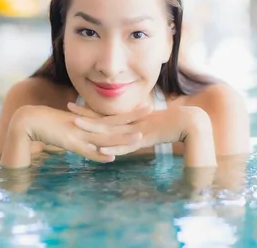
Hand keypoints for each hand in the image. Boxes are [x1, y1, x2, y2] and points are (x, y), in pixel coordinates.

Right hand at [0, 104, 148, 168]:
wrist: (30, 121)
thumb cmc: (50, 125)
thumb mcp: (72, 127)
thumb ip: (85, 131)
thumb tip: (95, 138)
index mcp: (89, 121)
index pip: (113, 116)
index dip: (130, 113)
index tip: (145, 105)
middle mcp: (87, 126)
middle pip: (114, 122)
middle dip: (133, 117)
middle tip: (151, 108)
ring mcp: (80, 134)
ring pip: (105, 137)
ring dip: (122, 138)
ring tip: (139, 137)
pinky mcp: (70, 143)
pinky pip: (87, 151)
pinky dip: (98, 155)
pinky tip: (110, 158)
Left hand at [71, 105, 216, 166]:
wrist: (188, 122)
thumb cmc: (173, 124)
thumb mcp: (152, 126)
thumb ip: (140, 128)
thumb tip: (133, 131)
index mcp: (131, 120)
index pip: (107, 116)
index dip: (91, 112)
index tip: (76, 106)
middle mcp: (131, 123)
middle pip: (104, 120)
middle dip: (85, 115)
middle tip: (68, 108)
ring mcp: (136, 131)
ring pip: (110, 131)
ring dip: (93, 129)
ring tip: (75, 125)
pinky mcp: (144, 139)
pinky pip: (125, 146)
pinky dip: (113, 148)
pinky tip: (100, 150)